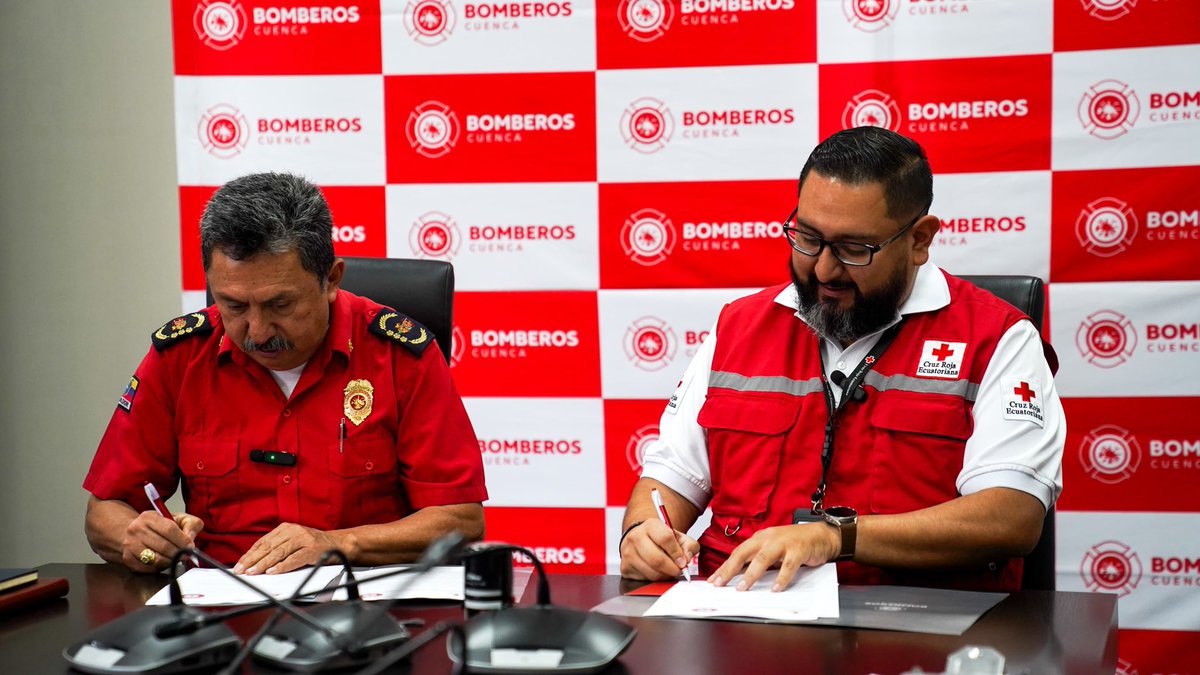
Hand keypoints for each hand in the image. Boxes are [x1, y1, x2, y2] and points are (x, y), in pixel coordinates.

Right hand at [122, 510, 203, 572]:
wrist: (136, 532)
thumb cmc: (160, 527)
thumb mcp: (178, 518)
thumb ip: (190, 524)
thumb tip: (191, 538)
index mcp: (149, 517)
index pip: (169, 529)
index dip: (182, 540)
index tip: (191, 547)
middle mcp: (136, 530)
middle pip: (163, 546)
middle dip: (178, 553)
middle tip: (186, 556)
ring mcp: (130, 545)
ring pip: (155, 559)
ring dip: (171, 562)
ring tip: (177, 560)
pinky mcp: (128, 559)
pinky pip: (148, 568)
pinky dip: (160, 568)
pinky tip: (165, 562)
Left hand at [235, 523, 342, 574]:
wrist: (338, 543)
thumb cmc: (312, 545)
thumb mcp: (293, 541)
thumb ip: (277, 548)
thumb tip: (254, 562)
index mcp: (285, 528)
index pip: (262, 542)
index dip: (249, 554)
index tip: (239, 565)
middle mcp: (293, 531)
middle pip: (268, 547)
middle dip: (253, 560)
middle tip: (242, 571)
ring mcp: (303, 539)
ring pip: (279, 552)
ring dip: (264, 564)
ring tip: (253, 572)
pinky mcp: (312, 549)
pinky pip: (294, 558)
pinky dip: (282, 566)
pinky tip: (273, 572)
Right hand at [619, 519, 698, 580]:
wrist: (641, 539)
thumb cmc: (660, 539)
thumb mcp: (678, 537)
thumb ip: (688, 546)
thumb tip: (686, 559)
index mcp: (650, 525)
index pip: (666, 539)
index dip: (677, 553)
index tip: (683, 562)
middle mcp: (636, 537)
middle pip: (657, 559)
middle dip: (672, 569)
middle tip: (678, 570)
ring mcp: (628, 553)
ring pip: (652, 572)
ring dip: (665, 576)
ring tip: (668, 570)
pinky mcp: (625, 567)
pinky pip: (644, 579)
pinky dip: (655, 579)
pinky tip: (657, 572)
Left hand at [709, 523, 838, 591]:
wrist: (822, 535)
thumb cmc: (796, 543)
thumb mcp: (773, 549)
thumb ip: (759, 560)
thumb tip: (740, 576)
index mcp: (760, 538)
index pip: (737, 553)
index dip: (724, 566)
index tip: (713, 580)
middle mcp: (768, 538)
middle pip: (744, 553)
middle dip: (729, 569)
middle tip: (719, 583)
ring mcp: (783, 543)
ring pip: (763, 558)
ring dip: (751, 574)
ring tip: (742, 588)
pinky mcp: (798, 550)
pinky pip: (788, 566)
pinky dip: (781, 578)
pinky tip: (776, 589)